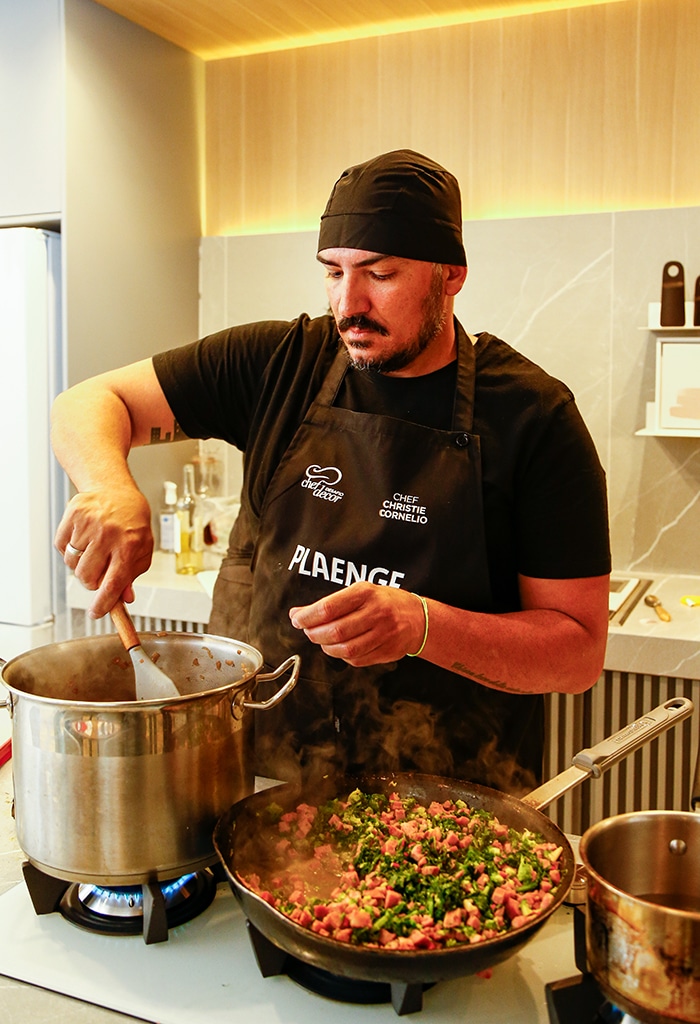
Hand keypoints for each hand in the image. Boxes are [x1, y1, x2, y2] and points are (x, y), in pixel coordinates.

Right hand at [55, 485, 153, 617]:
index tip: (96, 613)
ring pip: (72, 565)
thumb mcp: (142, 548)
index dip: (104, 603)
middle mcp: (108, 534)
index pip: (113, 583)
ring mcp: (88, 524)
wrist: (115, 490)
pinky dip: (69, 550)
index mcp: (129, 545)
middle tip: (99, 572)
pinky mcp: (72, 516)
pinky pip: (61, 548)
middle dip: (92, 582)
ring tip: (93, 551)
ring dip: (81, 565)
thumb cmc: (131, 522)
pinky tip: (83, 539)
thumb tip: (124, 598)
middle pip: (87, 578)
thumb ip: (133, 574)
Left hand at [289, 582, 425, 665]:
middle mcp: (376, 613)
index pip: (329, 607)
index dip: (307, 616)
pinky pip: (357, 660)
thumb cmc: (383, 602)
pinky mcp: (387, 651)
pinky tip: (340, 648)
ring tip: (322, 640)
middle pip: (335, 631)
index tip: (297, 618)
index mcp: (366, 593)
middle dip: (314, 634)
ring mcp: (384, 634)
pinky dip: (342, 657)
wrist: (418, 617)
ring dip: (326, 647)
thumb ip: (333, 603)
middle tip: (308, 631)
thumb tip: (299, 614)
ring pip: (345, 650)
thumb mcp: (362, 591)